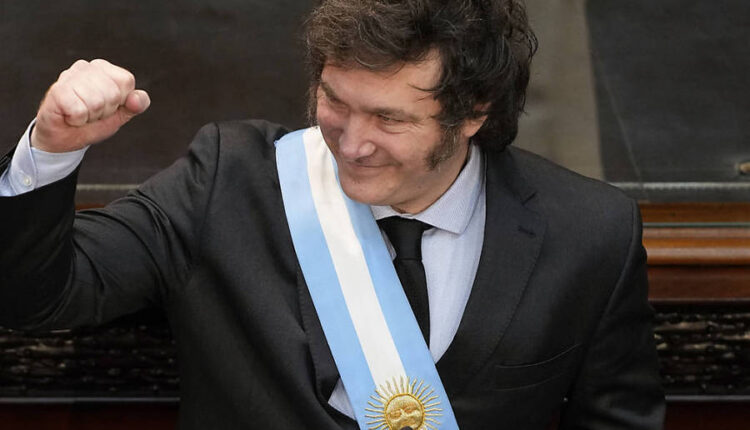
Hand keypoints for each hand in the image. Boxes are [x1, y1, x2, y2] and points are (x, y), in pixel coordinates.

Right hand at [31, 59, 149, 152]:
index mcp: (104, 69)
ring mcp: (69, 76)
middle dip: (105, 111)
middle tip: (92, 112)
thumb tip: (137, 98)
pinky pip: (79, 110)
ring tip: (81, 114)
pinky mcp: (57, 90)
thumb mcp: (120, 114)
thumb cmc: (91, 123)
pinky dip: (77, 120)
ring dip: (90, 116)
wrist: (63, 138)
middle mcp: (85, 67)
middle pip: (113, 93)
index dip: (120, 101)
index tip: (107, 107)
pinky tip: (70, 116)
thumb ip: (136, 105)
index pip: (126, 81)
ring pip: (96, 102)